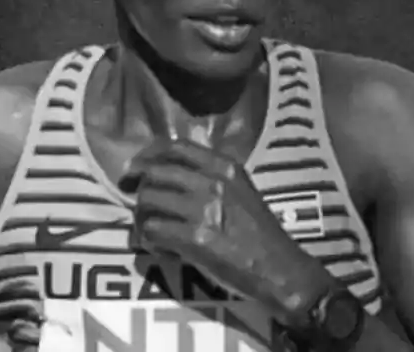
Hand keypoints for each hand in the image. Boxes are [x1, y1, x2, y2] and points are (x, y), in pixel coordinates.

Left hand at [120, 139, 330, 323]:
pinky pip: (152, 229)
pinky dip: (148, 239)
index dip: (149, 155)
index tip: (137, 166)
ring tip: (148, 228)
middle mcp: (212, 181)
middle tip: (135, 200)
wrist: (278, 267)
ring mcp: (202, 209)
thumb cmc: (260, 231)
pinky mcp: (194, 239)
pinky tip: (157, 246)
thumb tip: (173, 173)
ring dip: (141, 215)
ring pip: (148, 199)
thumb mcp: (240, 189)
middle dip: (139, 186)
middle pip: (155, 172)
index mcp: (224, 166)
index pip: (176, 147)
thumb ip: (212, 176)